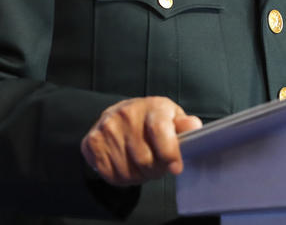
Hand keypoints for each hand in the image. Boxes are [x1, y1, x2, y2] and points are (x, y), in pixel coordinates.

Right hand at [81, 96, 202, 185]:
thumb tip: (194, 128)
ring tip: (142, 164)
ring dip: (138, 176)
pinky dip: (121, 178)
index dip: (170, 153)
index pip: (160, 131)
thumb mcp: (173, 117)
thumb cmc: (152, 119)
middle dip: (155, 170)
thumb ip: (185, 125)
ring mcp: (106, 128)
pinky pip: (110, 175)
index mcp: (152, 107)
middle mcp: (126, 114)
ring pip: (127, 171)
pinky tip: (126, 164)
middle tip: (158, 166)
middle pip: (144, 159)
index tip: (176, 167)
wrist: (119, 115)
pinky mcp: (92, 142)